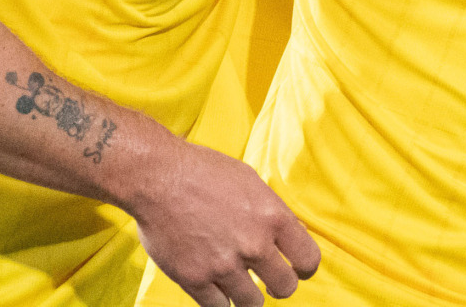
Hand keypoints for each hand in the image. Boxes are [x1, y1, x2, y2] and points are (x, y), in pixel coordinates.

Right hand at [128, 140, 319, 306]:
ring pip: (252, 304)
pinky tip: (216, 288)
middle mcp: (254, 244)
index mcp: (273, 217)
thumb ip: (271, 211)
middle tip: (269, 281)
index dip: (305, 269)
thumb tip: (292, 233)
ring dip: (248, 296)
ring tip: (239, 284)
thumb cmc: (203, 171)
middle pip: (285, 288)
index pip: (308, 259)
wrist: (158, 177)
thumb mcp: (250, 181)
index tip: (298, 270)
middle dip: (279, 286)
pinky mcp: (194, 279)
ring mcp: (224, 265)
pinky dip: (219, 301)